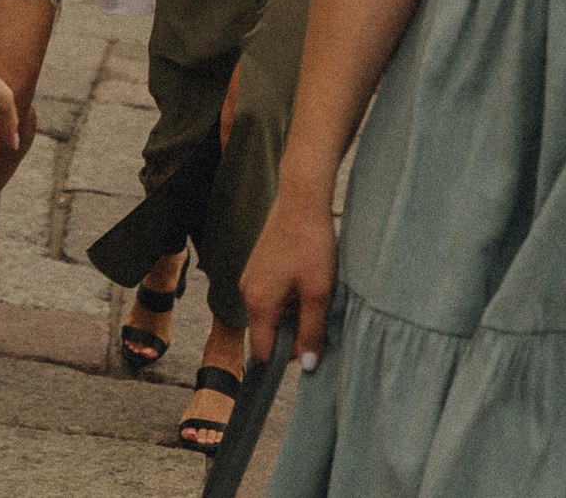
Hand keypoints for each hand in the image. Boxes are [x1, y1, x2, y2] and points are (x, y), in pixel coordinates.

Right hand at [241, 182, 337, 373]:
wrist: (301, 198)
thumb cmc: (311, 243)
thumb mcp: (318, 291)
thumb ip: (311, 331)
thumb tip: (307, 366)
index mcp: (258, 303)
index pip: (262, 353)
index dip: (287, 356)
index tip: (311, 345)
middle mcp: (247, 293)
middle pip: (265, 334)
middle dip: (291, 333)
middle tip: (318, 316)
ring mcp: (250, 278)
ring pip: (269, 314)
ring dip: (291, 314)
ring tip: (314, 293)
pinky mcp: (257, 266)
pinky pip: (269, 296)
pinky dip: (287, 298)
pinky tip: (306, 280)